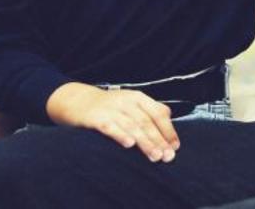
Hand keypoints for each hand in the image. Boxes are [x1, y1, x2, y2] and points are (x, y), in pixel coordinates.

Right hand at [46, 82, 178, 162]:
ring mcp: (111, 109)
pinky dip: (120, 134)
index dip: (168, 130)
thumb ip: (149, 108)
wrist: (78, 101)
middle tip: (168, 156)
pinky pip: (110, 127)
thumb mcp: (131, 102)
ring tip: (155, 156)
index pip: (158, 113)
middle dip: (159, 140)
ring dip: (145, 142)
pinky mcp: (96, 117)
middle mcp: (126, 101)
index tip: (175, 146)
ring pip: (132, 126)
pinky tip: (129, 144)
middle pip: (146, 122)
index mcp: (138, 98)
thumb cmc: (110, 106)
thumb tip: (169, 116)